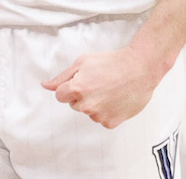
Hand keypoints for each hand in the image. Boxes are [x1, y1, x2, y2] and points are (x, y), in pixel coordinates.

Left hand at [42, 44, 162, 128]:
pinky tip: (115, 99)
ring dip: (94, 104)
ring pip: (88, 112)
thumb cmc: (112, 62)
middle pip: (74, 104)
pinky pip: (101, 119)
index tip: (80, 82)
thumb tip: (46, 86)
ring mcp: (99, 115)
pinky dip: (107, 111)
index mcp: (77, 89)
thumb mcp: (83, 62)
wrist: (139, 69)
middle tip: (97, 83)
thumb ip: (62, 77)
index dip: (69, 87)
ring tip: (109, 90)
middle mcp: (87, 105)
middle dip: (81, 95)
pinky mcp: (111, 123)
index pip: (60, 96)